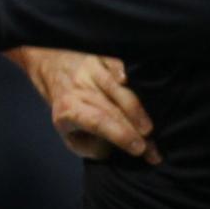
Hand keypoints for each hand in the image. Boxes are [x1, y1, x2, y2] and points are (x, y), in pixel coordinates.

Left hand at [11, 48, 159, 162]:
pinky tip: (147, 91)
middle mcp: (79, 87)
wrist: (56, 71)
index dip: (120, 135)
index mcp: (68, 108)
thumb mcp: (72, 137)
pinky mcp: (102, 57)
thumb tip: (116, 147)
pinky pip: (122, 67)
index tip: (139, 149)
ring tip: (151, 130)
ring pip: (120, 89)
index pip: (98, 122)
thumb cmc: (70, 111)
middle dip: (136, 132)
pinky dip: (134, 78)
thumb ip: (92, 147)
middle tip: (153, 151)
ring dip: (138, 111)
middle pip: (113, 110)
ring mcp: (92, 69)